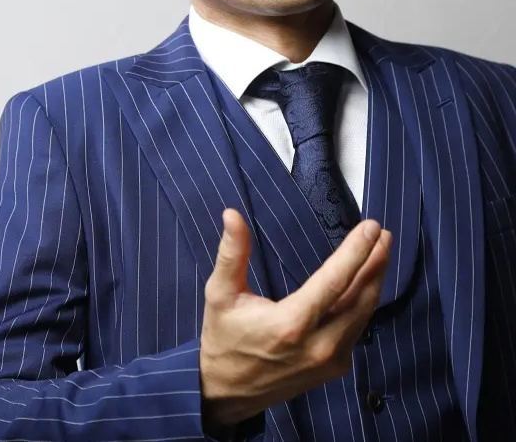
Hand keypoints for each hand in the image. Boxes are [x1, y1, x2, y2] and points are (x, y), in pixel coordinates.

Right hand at [199, 209, 390, 429]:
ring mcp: (330, 360)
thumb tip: (232, 214)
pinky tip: (367, 283)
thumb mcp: (220, 293)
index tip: (372, 227)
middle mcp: (318, 345)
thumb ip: (232, 253)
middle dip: (376, 262)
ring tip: (382, 251)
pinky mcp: (334, 369)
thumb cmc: (223, 337)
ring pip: (363, 314)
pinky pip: (357, 329)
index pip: (335, 281)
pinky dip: (365, 302)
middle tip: (385, 234)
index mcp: (291, 324)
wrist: (225, 392)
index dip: (357, 251)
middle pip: (359, 297)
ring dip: (374, 280)